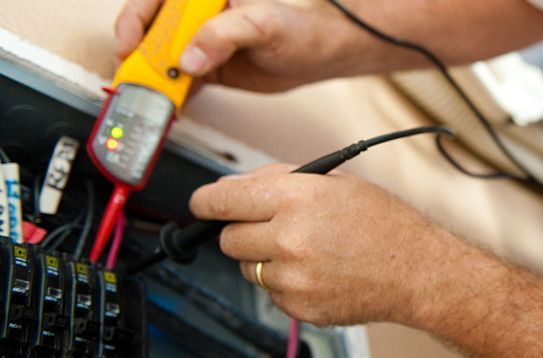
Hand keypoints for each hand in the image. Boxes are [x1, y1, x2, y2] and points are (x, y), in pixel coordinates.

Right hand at [115, 0, 353, 91]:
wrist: (316, 56)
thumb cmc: (297, 29)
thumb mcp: (263, 24)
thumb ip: (224, 35)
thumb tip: (190, 58)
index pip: (154, 0)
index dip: (133, 21)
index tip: (130, 47)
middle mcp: (195, 15)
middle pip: (149, 32)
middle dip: (138, 57)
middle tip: (137, 80)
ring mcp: (197, 42)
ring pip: (159, 59)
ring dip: (151, 80)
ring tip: (150, 99)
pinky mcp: (204, 67)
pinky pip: (177, 81)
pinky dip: (170, 95)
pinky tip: (169, 106)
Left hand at [189, 163, 447, 325]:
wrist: (418, 271)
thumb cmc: (383, 223)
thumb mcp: (336, 182)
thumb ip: (278, 179)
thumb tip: (230, 188)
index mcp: (297, 199)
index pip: (223, 200)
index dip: (206, 202)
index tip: (202, 205)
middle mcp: (290, 238)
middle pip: (228, 238)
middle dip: (242, 231)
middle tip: (272, 228)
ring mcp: (293, 277)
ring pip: (247, 268)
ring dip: (264, 258)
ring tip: (307, 251)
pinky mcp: (298, 306)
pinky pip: (270, 292)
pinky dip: (285, 283)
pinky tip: (318, 272)